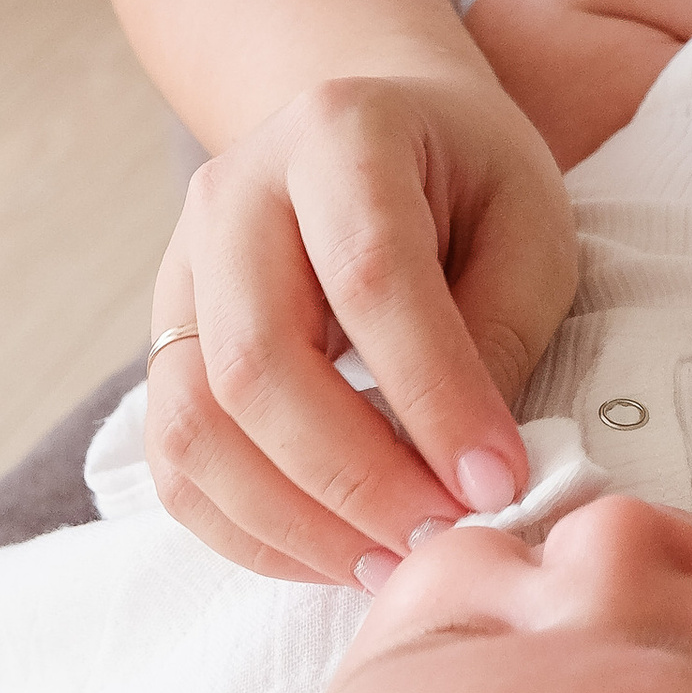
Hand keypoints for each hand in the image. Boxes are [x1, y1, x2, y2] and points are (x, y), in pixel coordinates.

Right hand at [144, 57, 577, 587]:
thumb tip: (466, 469)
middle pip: (258, 363)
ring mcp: (182, 269)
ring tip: (391, 561)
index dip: (433, 394)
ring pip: (196, 425)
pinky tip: (335, 552)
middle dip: (355, 478)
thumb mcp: (527, 224)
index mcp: (340, 133)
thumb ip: (498, 330)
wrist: (381, 131)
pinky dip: (250, 530)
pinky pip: (176, 463)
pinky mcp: (165, 342)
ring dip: (295, 521)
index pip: (370, 276)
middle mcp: (236, 194)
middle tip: (443, 537)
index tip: (497, 482)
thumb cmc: (469, 178)